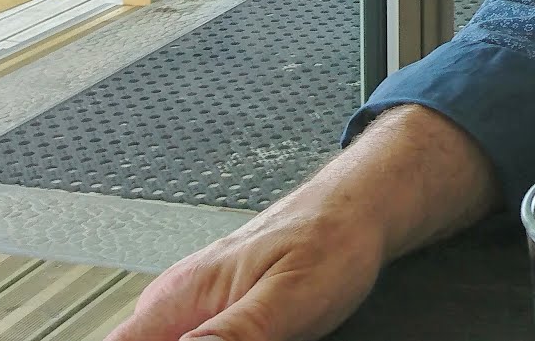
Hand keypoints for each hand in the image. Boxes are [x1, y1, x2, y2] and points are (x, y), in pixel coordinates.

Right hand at [106, 105, 496, 340]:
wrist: (359, 207)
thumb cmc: (332, 237)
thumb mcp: (287, 298)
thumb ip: (232, 334)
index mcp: (180, 295)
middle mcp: (176, 299)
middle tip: (251, 337)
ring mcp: (194, 304)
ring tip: (267, 332)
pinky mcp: (215, 310)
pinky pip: (193, 337)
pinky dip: (207, 340)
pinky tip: (252, 336)